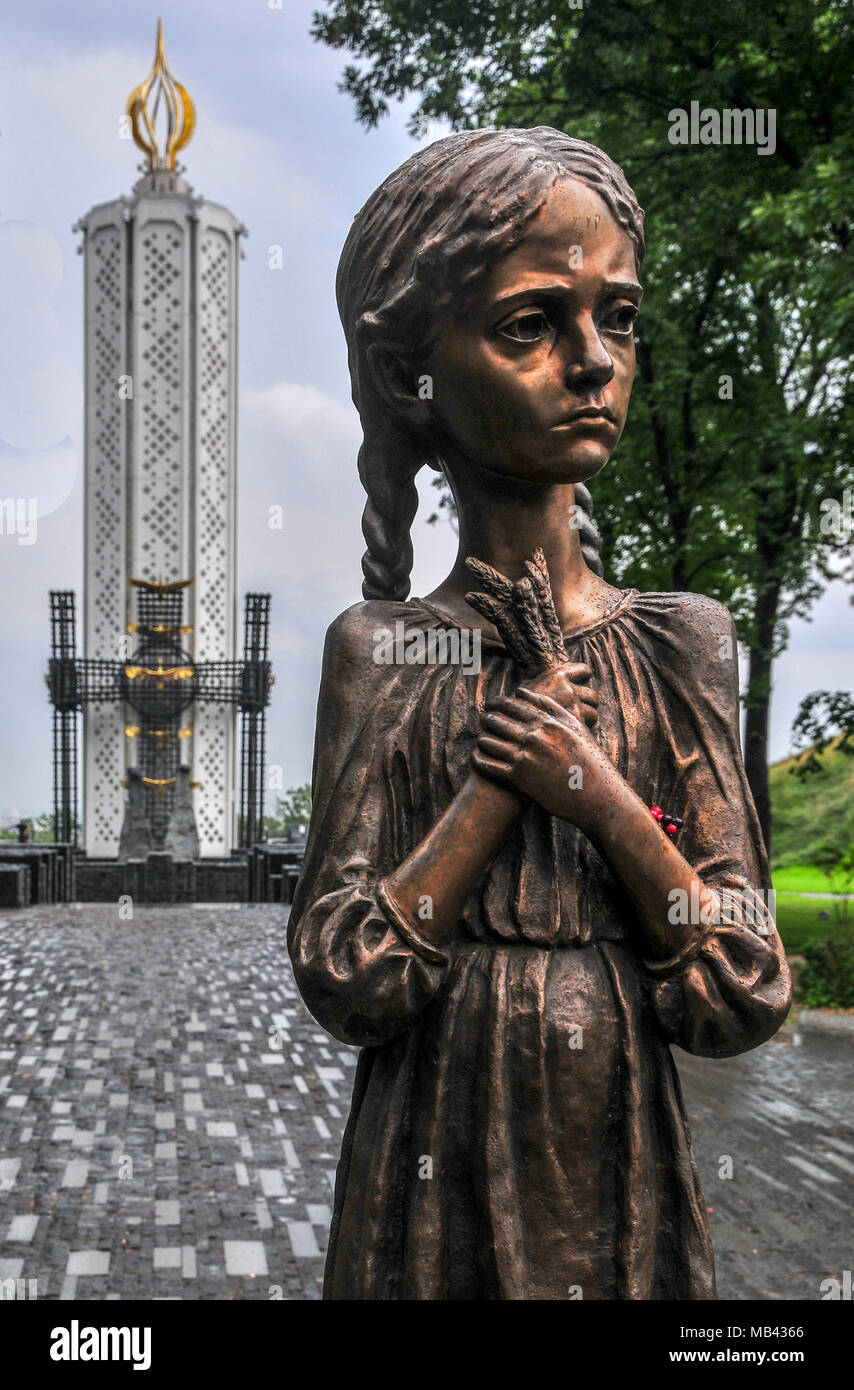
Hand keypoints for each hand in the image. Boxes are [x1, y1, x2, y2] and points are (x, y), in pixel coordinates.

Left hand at [472, 689, 619, 834]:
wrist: (595, 795)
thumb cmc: (590, 761)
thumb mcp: (577, 730)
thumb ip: (555, 710)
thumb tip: (534, 696)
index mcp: (548, 723)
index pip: (514, 705)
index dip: (499, 703)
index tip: (492, 704)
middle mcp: (534, 737)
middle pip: (498, 721)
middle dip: (487, 719)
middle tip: (483, 720)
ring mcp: (525, 757)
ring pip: (489, 742)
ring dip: (482, 740)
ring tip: (481, 740)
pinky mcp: (519, 778)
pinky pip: (489, 766)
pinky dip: (479, 760)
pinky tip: (476, 758)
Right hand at [520, 662, 598, 727]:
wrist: (512, 723)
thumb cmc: (518, 707)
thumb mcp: (529, 687)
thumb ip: (544, 683)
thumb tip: (551, 683)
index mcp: (557, 675)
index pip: (585, 671)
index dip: (583, 679)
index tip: (578, 686)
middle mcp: (568, 689)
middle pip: (592, 695)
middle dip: (588, 702)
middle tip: (578, 710)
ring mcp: (573, 707)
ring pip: (593, 713)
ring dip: (587, 718)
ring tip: (575, 724)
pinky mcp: (575, 723)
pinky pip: (589, 724)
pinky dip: (585, 728)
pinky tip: (575, 732)